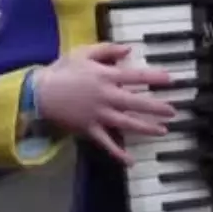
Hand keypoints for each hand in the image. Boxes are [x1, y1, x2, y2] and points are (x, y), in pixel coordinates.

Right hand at [32, 43, 176, 164]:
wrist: (39, 93)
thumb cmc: (62, 70)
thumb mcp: (83, 52)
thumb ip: (107, 50)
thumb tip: (129, 50)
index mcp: (106, 76)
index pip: (136, 76)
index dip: (155, 77)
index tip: (171, 80)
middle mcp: (106, 97)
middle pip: (136, 103)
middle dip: (157, 108)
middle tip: (173, 111)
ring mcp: (98, 115)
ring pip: (127, 123)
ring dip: (146, 128)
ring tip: (162, 131)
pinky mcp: (89, 129)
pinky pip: (106, 143)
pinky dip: (118, 153)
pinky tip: (131, 161)